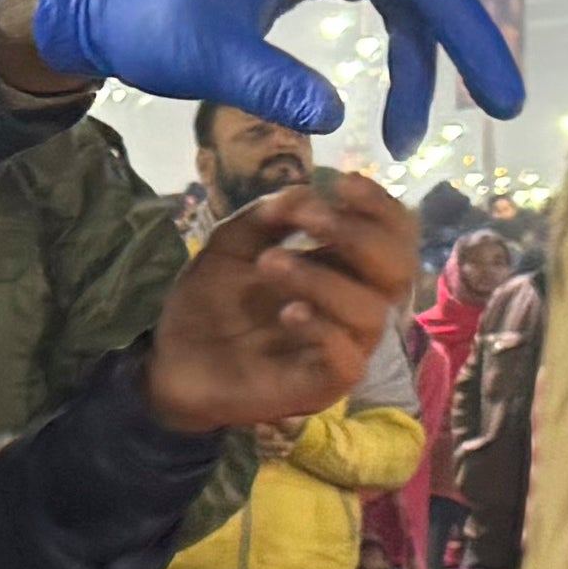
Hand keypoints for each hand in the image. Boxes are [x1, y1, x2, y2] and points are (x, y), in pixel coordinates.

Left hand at [14, 0, 526, 152]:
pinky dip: (400, 63)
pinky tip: (398, 115)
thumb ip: (267, 84)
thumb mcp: (207, 62)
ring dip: (425, 70)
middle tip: (504, 103)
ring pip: (410, 4)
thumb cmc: (156, 24)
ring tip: (410, 141)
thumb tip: (335, 117)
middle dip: (465, 42)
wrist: (120, 10)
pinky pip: (387, 13)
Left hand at [138, 173, 415, 437]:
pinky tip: (289, 313)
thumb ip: (268, 215)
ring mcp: (342, 347)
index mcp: (342, 267)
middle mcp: (352, 305)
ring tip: (269, 263)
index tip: (342, 183)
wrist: (169, 359)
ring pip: (369, 311)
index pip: (392, 234)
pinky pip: (349, 360)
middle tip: (310, 221)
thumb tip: (305, 193)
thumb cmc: (211, 301)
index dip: (377, 206)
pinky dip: (324, 330)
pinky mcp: (324, 386)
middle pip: (398, 269)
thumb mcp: (232, 243)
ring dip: (323, 278)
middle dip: (359, 236)